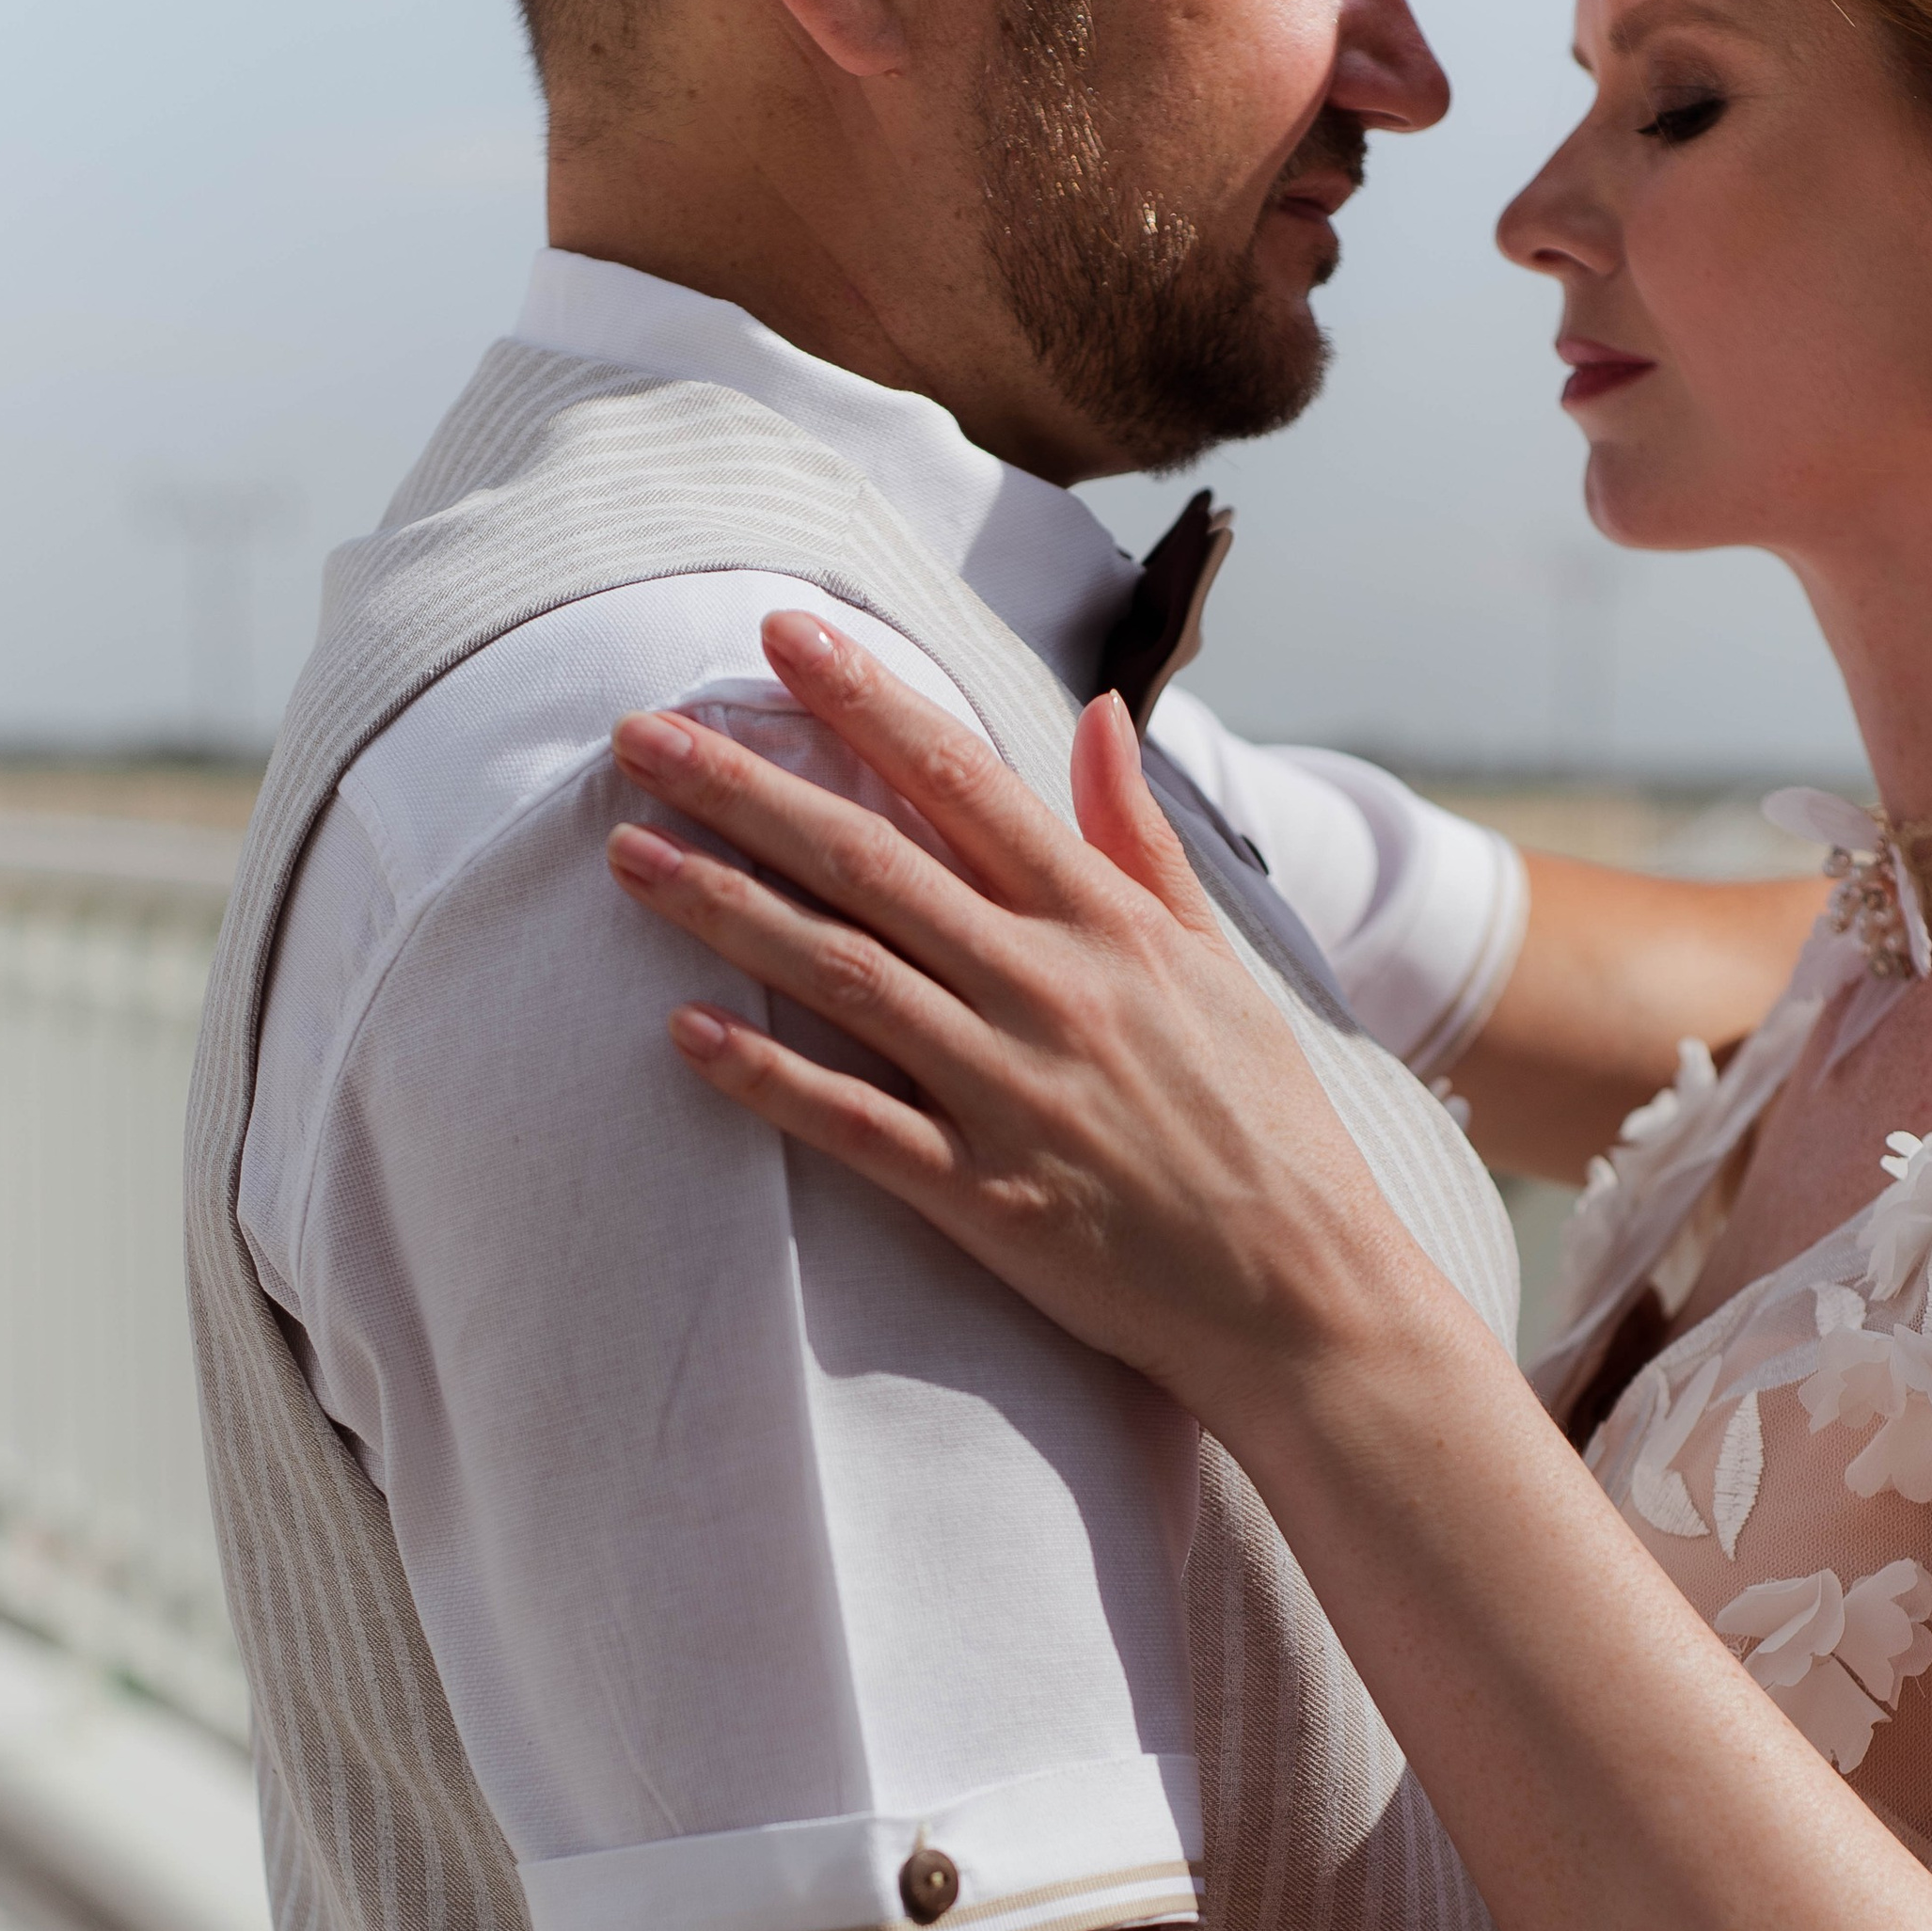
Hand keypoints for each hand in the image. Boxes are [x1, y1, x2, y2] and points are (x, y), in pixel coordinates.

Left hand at [604, 609, 1425, 1424]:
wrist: (1303, 1294)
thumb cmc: (1264, 1125)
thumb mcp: (1219, 961)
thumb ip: (1141, 839)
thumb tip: (1099, 715)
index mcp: (1107, 922)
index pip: (964, 780)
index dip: (865, 701)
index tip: (781, 636)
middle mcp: (1050, 988)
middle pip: (871, 862)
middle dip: (745, 788)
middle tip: (638, 734)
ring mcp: (1011, 1092)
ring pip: (842, 974)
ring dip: (725, 909)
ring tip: (628, 854)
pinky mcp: (983, 1195)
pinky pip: (853, 1123)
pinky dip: (766, 1076)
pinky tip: (681, 1033)